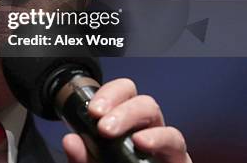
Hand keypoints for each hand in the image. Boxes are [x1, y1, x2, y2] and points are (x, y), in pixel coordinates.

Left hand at [62, 78, 191, 162]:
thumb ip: (80, 157)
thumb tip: (71, 141)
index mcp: (123, 126)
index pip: (121, 94)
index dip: (109, 94)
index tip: (93, 110)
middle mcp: (147, 132)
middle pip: (145, 104)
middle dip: (125, 110)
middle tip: (105, 127)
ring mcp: (165, 148)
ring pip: (164, 121)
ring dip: (148, 131)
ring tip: (134, 139)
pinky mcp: (179, 162)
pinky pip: (178, 146)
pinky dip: (162, 141)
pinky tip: (145, 145)